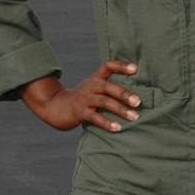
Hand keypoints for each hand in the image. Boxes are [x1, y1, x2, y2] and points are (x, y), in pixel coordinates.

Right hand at [20, 60, 141, 132]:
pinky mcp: (79, 112)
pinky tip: (117, 128)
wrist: (55, 107)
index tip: (135, 69)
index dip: (121, 66)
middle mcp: (91, 86)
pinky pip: (95, 117)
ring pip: (104, 102)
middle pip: (109, 87)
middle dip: (125, 94)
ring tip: (134, 117)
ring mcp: (84, 99)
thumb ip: (110, 89)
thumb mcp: (94, 89)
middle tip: (138, 102)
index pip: (108, 66)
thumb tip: (136, 96)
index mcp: (96, 78)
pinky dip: (106, 122)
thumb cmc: (82, 99)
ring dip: (120, 110)